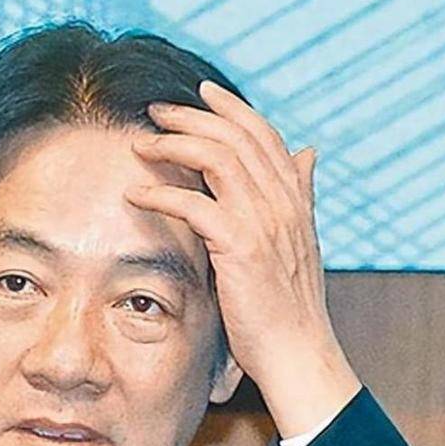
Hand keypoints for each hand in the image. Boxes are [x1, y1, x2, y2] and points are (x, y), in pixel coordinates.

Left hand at [126, 79, 359, 436]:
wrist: (298, 353)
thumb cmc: (290, 308)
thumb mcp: (299, 244)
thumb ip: (298, 196)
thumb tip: (308, 153)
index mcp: (296, 200)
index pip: (265, 136)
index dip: (232, 108)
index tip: (201, 92)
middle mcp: (283, 203)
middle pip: (236, 137)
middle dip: (194, 116)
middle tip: (157, 110)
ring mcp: (264, 224)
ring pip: (217, 159)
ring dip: (174, 144)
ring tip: (142, 143)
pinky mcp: (241, 248)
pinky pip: (195, 205)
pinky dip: (162, 193)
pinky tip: (136, 192)